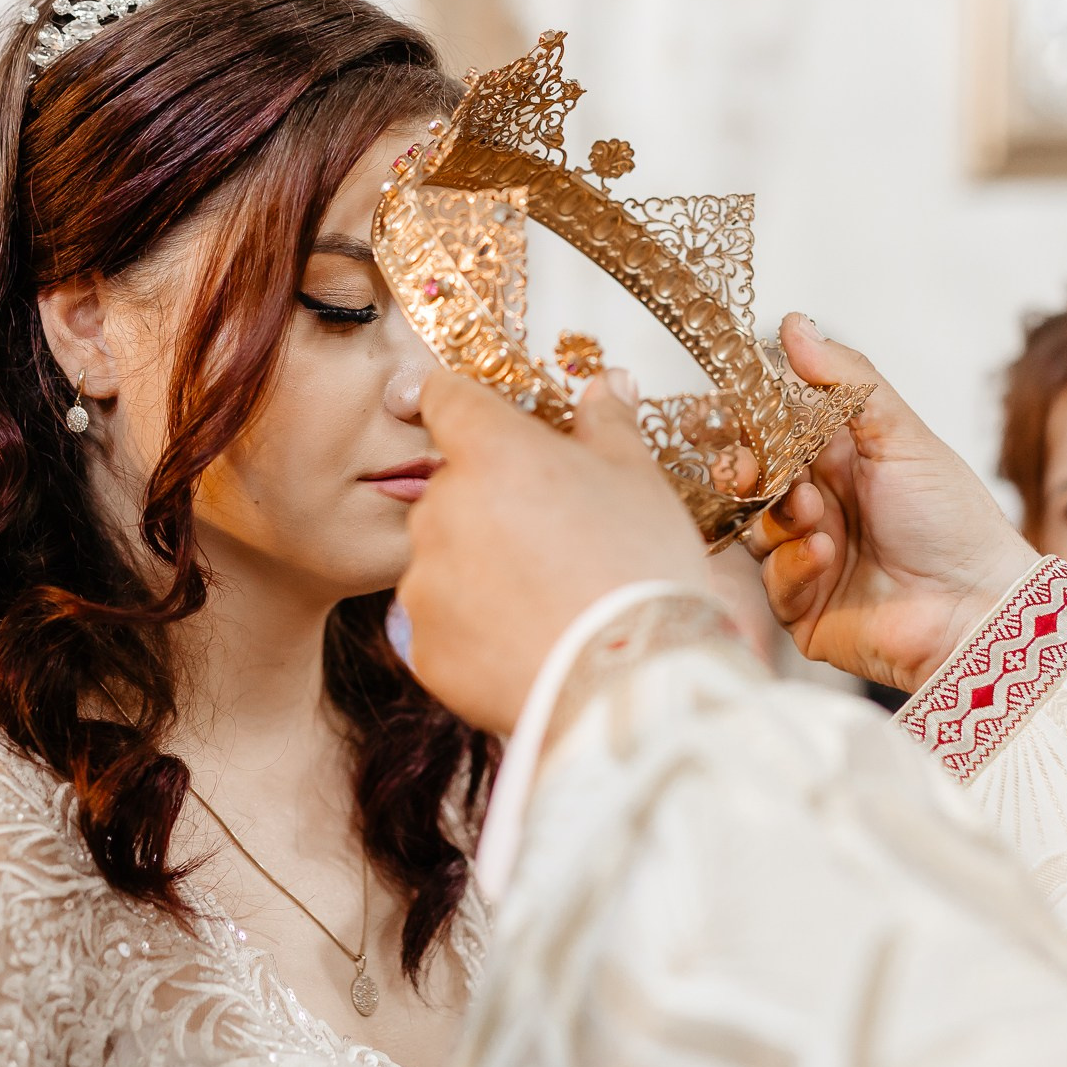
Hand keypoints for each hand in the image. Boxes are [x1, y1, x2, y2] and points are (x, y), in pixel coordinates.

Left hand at [399, 368, 710, 734]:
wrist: (632, 684)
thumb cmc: (641, 568)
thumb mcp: (639, 480)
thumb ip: (609, 424)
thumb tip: (609, 382)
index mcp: (492, 451)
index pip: (448, 399)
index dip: (462, 403)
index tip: (473, 414)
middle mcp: (442, 507)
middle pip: (453, 489)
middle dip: (493, 504)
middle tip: (554, 538)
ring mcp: (425, 581)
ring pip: (444, 559)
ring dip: (481, 569)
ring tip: (547, 600)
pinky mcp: (425, 647)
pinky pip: (444, 625)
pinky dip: (477, 630)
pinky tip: (529, 642)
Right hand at [745, 315, 1039, 690]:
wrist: (977, 606)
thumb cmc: (953, 519)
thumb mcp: (900, 434)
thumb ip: (845, 379)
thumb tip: (794, 323)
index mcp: (840, 462)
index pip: (773, 435)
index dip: (742, 426)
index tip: (715, 413)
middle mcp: (820, 507)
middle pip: (751, 483)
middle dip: (741, 471)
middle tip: (740, 468)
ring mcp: (809, 560)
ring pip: (755, 530)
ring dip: (778, 516)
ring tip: (812, 511)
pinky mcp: (804, 609)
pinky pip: (774, 582)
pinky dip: (794, 564)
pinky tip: (826, 554)